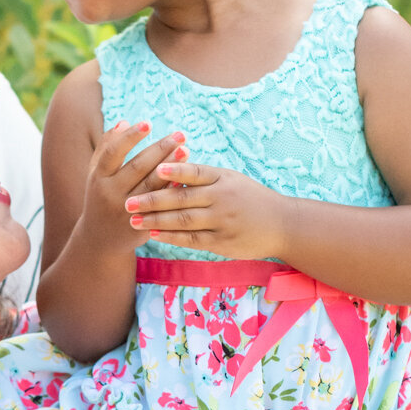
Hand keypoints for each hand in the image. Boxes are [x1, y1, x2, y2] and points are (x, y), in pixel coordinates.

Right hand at [81, 122, 185, 249]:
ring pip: (152, 185)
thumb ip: (106, 147)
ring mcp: (126, 210)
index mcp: (98, 178)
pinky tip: (187, 176)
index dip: (130, 137)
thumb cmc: (100, 198)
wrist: (99, 241)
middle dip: (160, 149)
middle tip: (180, 134)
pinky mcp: (141, 224)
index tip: (148, 123)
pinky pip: (161, 204)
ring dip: (170, 166)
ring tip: (186, 149)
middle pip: (138, 167)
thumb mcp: (96, 174)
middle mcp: (110, 194)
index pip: (113, 153)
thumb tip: (123, 122)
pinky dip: (173, 189)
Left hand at [126, 158, 293, 258]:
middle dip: (153, 200)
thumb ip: (203, 178)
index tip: (154, 168)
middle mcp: (222, 198)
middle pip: (182, 197)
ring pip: (183, 220)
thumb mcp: (231, 180)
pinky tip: (153, 234)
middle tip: (128, 202)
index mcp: (223, 178)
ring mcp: (221, 221)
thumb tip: (169, 169)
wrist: (282, 224)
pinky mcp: (221, 242)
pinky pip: (191, 239)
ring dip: (156, 220)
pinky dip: (171, 237)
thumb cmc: (250, 198)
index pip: (195, 171)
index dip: (175, 169)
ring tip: (134, 220)